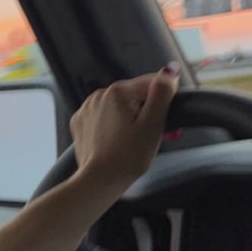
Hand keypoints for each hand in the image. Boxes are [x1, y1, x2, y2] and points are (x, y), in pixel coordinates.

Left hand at [70, 65, 179, 190]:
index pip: (151, 84)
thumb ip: (162, 93)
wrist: (100, 180)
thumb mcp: (153, 123)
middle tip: (156, 135)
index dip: (164, 102)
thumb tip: (170, 69)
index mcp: (117, 91)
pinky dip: (113, 126)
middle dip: (148, 112)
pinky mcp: (81, 123)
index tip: (167, 122)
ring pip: (118, 107)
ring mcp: (87, 109)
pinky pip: (103, 118)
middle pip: (134, 96)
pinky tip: (119, 142)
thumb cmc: (128, 156)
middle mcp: (99, 95)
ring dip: (131, 118)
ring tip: (137, 141)